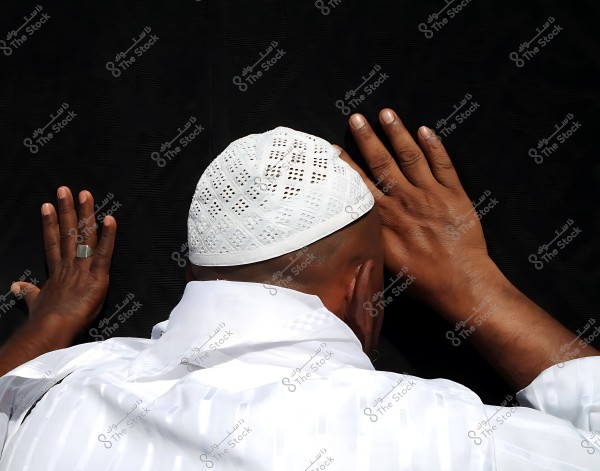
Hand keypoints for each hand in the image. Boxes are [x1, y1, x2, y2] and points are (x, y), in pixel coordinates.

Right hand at [10, 186, 116, 333]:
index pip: (53, 242)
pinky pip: (104, 252)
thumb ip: (28, 291)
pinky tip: (110, 219)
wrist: (52, 327)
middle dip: (67, 209)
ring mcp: (82, 267)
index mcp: (57, 271)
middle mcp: (69, 264)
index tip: (47, 206)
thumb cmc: (45, 319)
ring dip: (85, 214)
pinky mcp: (97, 275)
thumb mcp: (35, 302)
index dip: (50, 223)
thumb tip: (16, 285)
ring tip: (85, 194)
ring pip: (85, 236)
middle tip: (65, 189)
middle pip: (68, 231)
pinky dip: (109, 236)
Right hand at [336, 109, 489, 307]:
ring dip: (397, 133)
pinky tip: (425, 130)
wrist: (460, 282)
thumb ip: (368, 239)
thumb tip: (352, 227)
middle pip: (381, 162)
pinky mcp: (454, 194)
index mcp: (385, 217)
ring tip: (386, 113)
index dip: (346, 164)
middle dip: (367, 138)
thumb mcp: (384, 263)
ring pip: (410, 156)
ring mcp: (430, 194)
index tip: (334, 149)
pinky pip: (443, 164)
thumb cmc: (421, 279)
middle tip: (356, 117)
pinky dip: (434, 146)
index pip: (360, 183)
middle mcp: (404, 200)